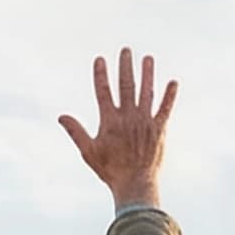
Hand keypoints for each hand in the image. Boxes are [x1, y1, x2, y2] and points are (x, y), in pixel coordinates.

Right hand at [59, 48, 177, 209]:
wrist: (135, 184)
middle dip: (125, 66)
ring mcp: (145, 121)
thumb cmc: (110, 169)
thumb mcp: (88, 152)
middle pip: (126, 85)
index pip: (103, 91)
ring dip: (147, 74)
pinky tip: (173, 82)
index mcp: (110, 121)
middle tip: (126, 50)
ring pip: (146, 92)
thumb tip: (61, 116)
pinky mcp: (159, 129)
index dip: (101, 74)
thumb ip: (76, 132)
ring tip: (147, 59)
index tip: (100, 59)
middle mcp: (128, 117)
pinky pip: (165, 109)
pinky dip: (169, 95)